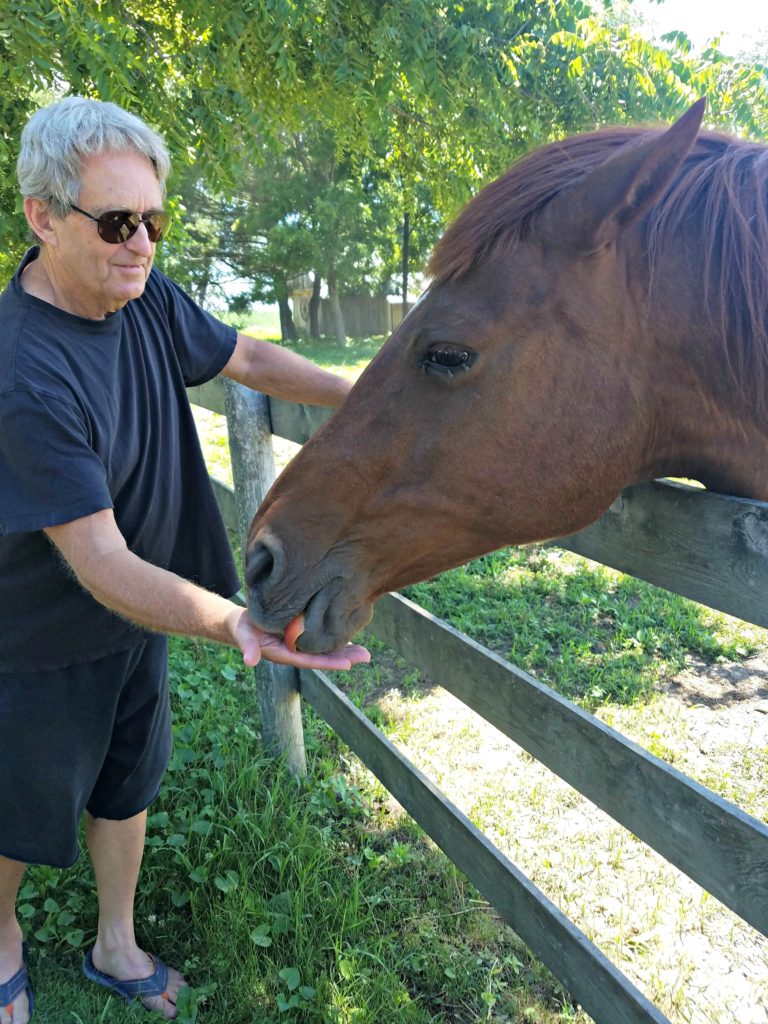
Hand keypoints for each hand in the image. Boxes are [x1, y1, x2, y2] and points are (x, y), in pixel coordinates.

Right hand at [232, 609, 369, 669]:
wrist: (240, 623)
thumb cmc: (242, 628)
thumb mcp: (243, 636)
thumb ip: (247, 647)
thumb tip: (250, 661)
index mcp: (284, 654)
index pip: (309, 660)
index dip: (327, 662)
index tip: (347, 665)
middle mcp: (295, 651)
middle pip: (322, 656)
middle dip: (343, 657)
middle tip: (366, 656)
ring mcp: (298, 644)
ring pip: (324, 649)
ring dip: (344, 650)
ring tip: (364, 652)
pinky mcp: (299, 634)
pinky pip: (320, 638)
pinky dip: (334, 638)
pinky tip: (350, 637)